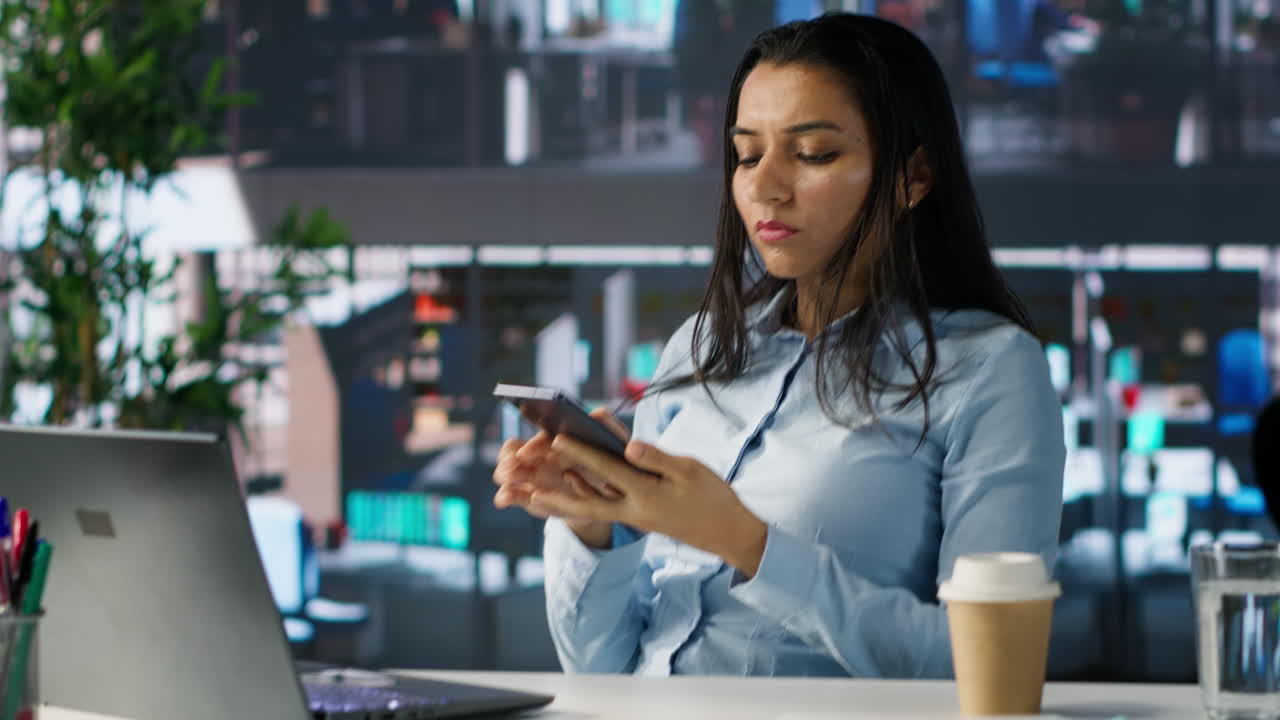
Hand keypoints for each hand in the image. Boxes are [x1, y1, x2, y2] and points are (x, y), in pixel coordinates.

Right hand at [492, 408, 628, 548]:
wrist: (608, 499)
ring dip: (505, 474)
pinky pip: (512, 494)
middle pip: (516, 450)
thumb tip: (599, 412)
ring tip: (507, 481)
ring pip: (509, 470)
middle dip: (510, 459)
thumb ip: (608, 427)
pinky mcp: (530, 497)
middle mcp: (540, 455)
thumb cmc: (610, 465)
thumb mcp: (613, 447)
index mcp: (559, 440)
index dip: (533, 445)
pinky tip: (504, 499)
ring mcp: (532, 476)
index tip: (527, 453)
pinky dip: (506, 496)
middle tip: (509, 469)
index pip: (541, 438)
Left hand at [534, 436, 768, 578]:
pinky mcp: (638, 519)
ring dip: (563, 503)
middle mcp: (634, 509)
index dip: (581, 453)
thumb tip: (628, 446)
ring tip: (533, 497)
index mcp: (647, 493)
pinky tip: (571, 488)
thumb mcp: (690, 470)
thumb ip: (657, 458)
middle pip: (586, 502)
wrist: (728, 533)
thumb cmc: (713, 496)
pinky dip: (585, 500)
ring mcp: (634, 518)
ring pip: (592, 509)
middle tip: (524, 492)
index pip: (608, 470)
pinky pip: (605, 510)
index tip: (556, 440)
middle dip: (556, 496)